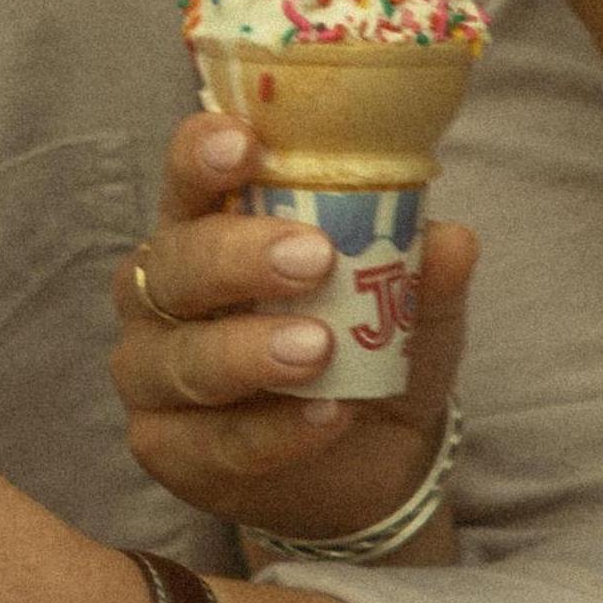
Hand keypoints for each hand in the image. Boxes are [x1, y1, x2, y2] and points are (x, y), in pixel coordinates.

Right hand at [110, 111, 473, 555]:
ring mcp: (153, 372)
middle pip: (175, 263)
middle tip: (311, 259)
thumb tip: (449, 240)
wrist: (368, 457)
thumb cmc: (367, 348)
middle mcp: (164, 293)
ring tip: (319, 349)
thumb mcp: (412, 306)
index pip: (188, 176)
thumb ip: (424, 273)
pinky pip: (211, 439)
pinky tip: (327, 416)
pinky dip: (274, 430)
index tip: (246, 145)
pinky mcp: (166, 448)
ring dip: (250, 351)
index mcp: (209, 227)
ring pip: (182, 357)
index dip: (203, 155)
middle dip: (238, 257)